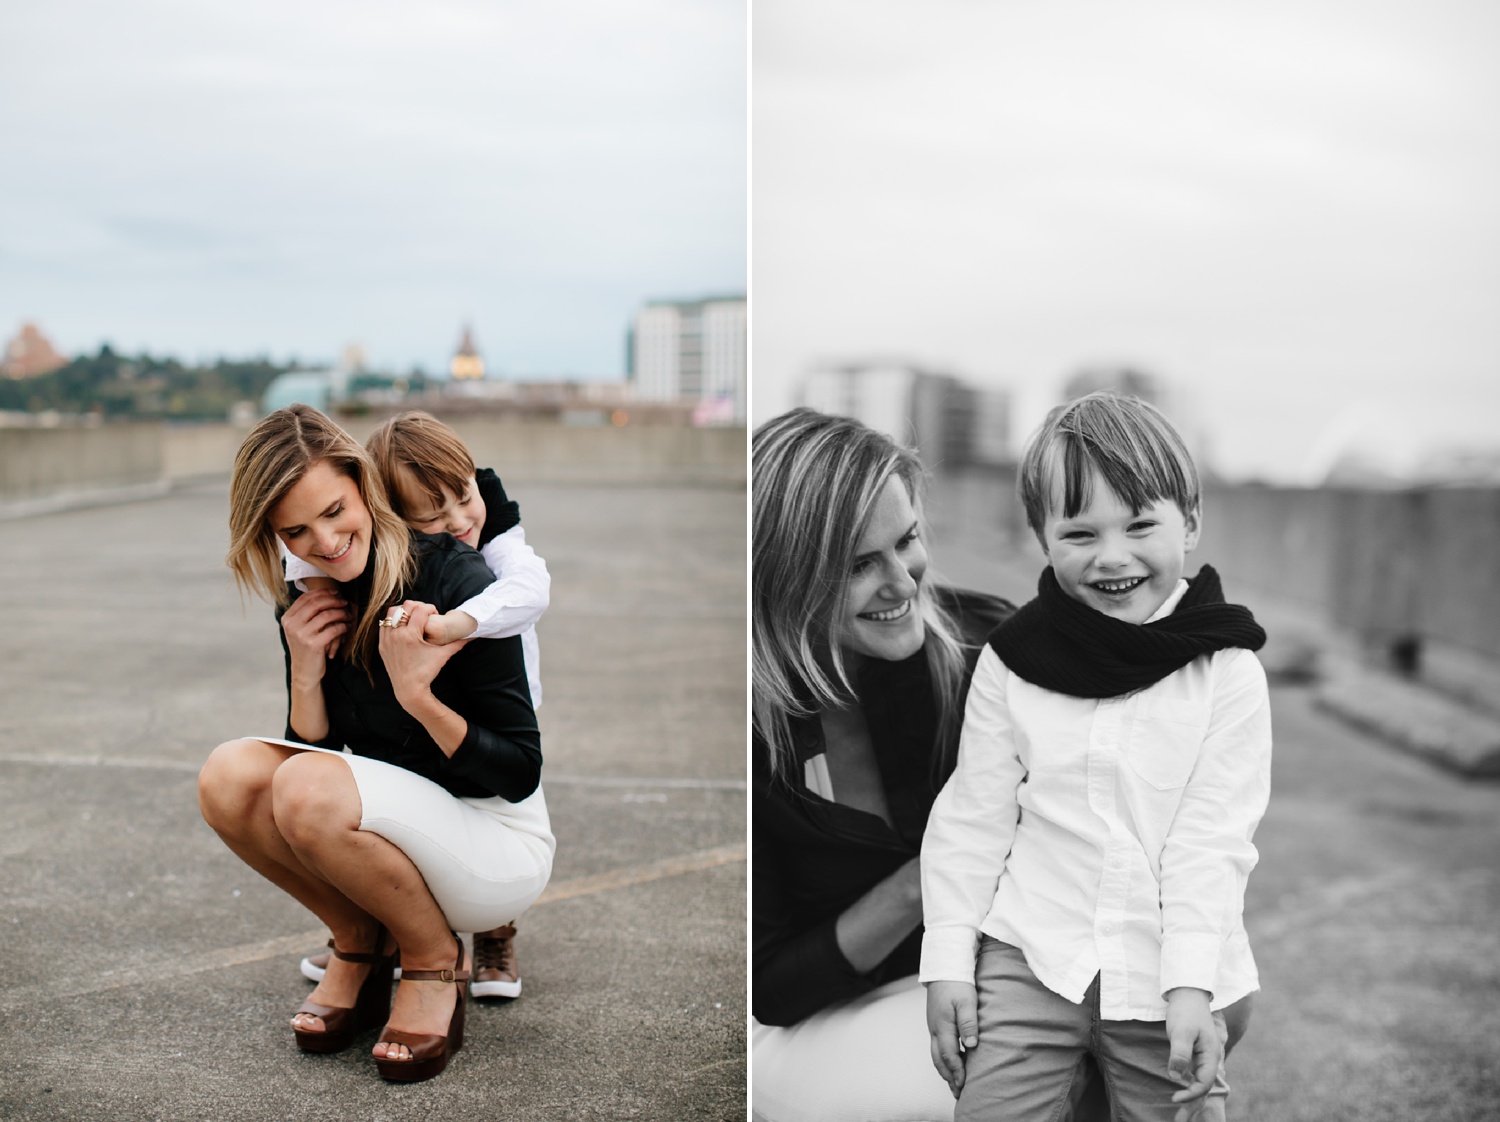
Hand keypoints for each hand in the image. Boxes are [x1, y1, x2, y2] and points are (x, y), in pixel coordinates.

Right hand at [281, 588, 349, 681]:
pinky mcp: (313, 645)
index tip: (335, 592)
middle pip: (316, 603)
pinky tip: (346, 627)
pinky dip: (343, 626)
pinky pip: (333, 629)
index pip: (305, 598)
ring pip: (326, 615)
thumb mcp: (299, 629)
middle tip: (344, 602)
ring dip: (341, 613)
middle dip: (333, 600)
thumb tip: (325, 594)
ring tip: (347, 615)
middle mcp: (292, 625)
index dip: (322, 592)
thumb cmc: (306, 648)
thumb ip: (306, 613)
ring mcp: (301, 635)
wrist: (304, 672)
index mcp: (287, 618)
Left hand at [377, 601, 467, 708]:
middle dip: (417, 607)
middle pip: (406, 606)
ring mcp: (387, 640)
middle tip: (424, 615)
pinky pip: (384, 624)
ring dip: (403, 612)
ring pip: (392, 612)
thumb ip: (457, 643)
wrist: (409, 690)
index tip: (434, 615)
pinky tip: (402, 627)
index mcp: (411, 636)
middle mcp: (397, 635)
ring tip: (412, 618)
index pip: (420, 609)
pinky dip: (393, 621)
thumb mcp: (442, 656)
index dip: (430, 608)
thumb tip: (473, 635)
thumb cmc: (427, 672)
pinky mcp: (382, 645)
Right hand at [925, 980, 977, 1098]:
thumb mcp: (967, 1001)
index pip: (949, 1055)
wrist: (943, 966)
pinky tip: (951, 1061)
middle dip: (949, 1076)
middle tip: (958, 1091)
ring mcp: (933, 1026)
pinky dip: (943, 1059)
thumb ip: (969, 1023)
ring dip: (944, 1070)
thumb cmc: (957, 983)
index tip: (965, 1084)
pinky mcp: (935, 1022)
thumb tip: (971, 1044)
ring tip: (954, 1082)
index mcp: (943, 1026)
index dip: (957, 1072)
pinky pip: (936, 1046)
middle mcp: (935, 1029)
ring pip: (936, 1054)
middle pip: (939, 1059)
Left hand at [1165, 988, 1221, 1121]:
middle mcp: (1210, 1059)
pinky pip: (1195, 1077)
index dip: (1191, 1094)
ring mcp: (1204, 1057)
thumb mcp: (1181, 1031)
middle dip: (1193, 1106)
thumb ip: (1179, 1053)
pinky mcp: (1196, 1055)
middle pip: (1204, 1088)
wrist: (1187, 994)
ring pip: (1200, 1084)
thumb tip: (1176, 1077)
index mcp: (1211, 1055)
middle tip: (1179, 1121)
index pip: (1203, 1083)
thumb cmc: (1185, 1011)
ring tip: (1181, 1116)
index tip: (1175, 1099)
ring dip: (1191, 1100)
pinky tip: (1181, 1096)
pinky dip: (1189, 1089)